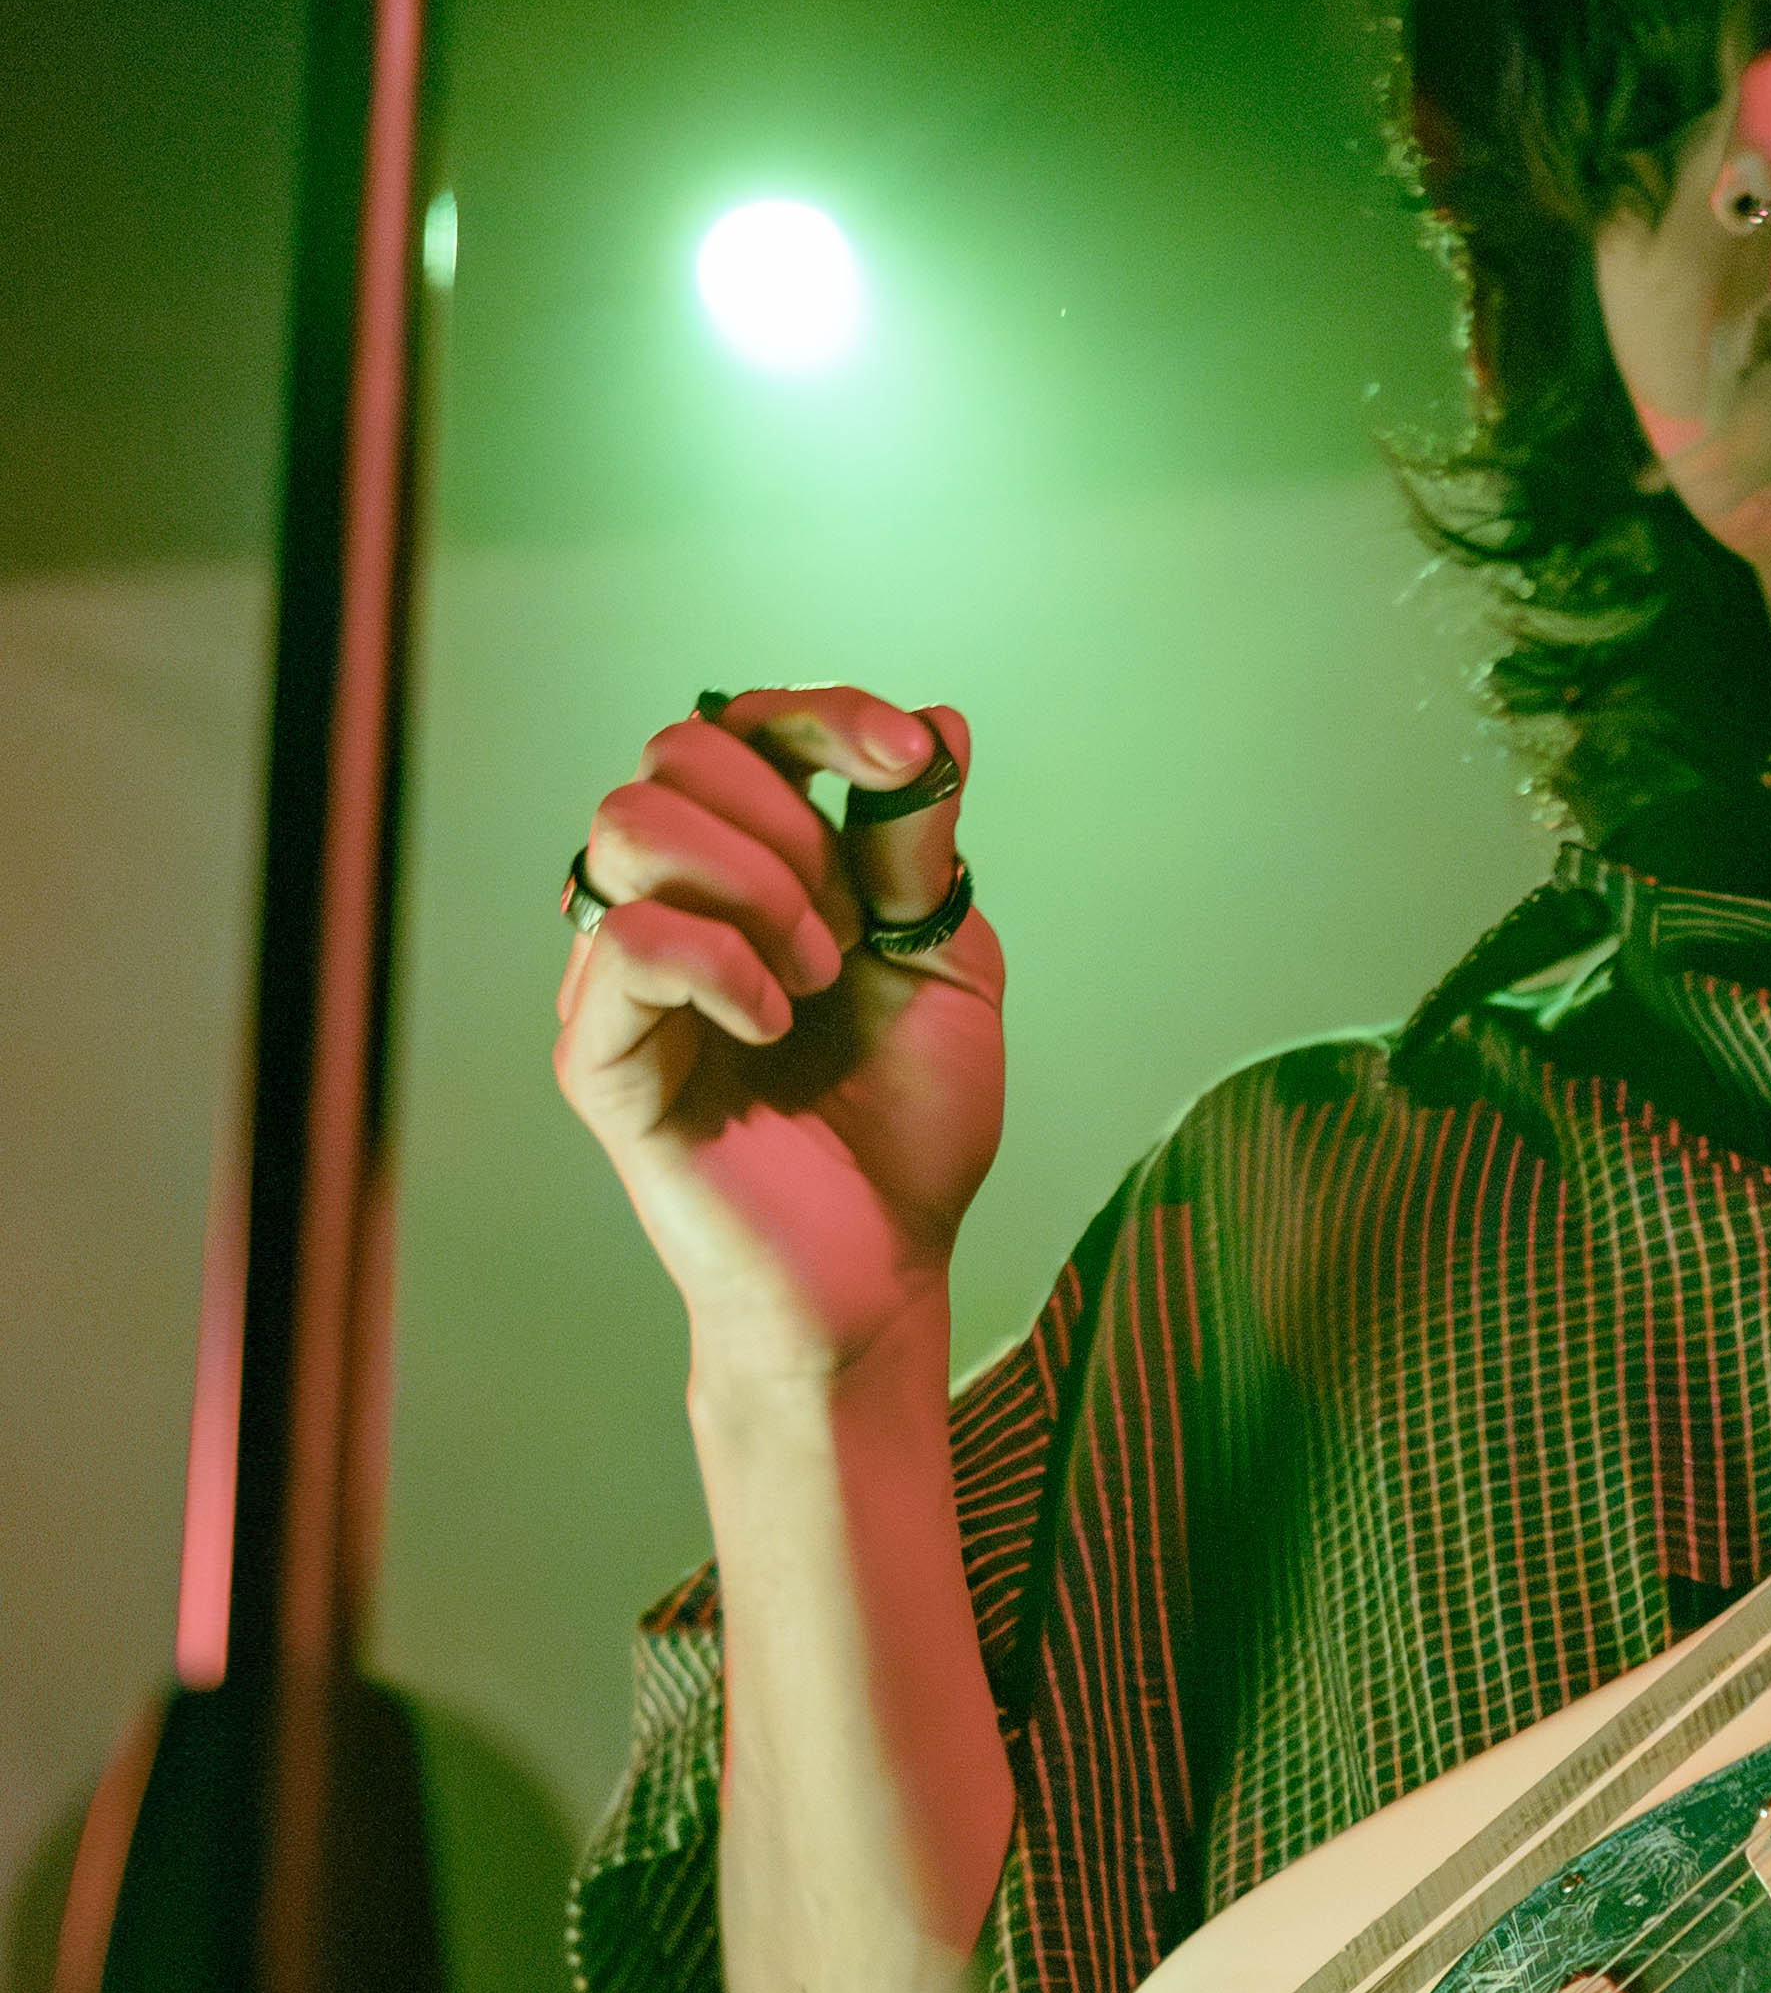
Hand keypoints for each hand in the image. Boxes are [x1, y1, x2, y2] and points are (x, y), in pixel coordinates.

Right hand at [553, 686, 1003, 1384]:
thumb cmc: (906, 1133)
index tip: (911, 762)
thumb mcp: (947, 968)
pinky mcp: (602, 1057)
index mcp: (747, 872)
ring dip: (751, 883)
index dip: (826, 718)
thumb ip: (921, 853)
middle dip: (787, 817)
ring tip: (814, 977)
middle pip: (673, 755)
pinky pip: (628, 942)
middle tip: (848, 928)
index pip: (743, 731)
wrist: (883, 1274)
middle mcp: (669, 908)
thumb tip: (938, 722)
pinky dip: (722, 963)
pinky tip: (777, 1023)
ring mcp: (623, 981)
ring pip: (630, 825)